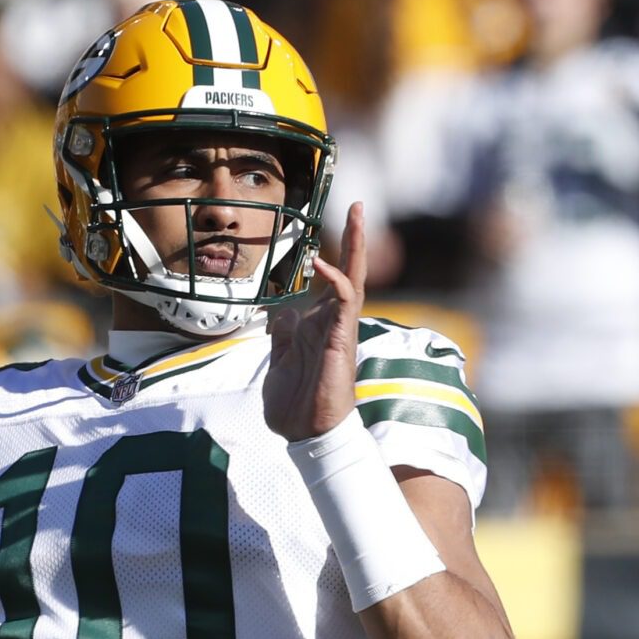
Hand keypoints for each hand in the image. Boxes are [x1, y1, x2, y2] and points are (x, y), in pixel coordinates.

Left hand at [263, 202, 366, 440]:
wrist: (304, 433)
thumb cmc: (295, 404)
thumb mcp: (281, 361)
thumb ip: (284, 336)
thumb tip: (282, 315)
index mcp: (320, 326)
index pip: (330, 283)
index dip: (332, 256)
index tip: (328, 231)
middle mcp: (334, 323)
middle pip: (350, 271)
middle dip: (355, 239)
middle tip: (356, 206)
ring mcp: (340, 330)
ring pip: (354, 279)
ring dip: (356, 246)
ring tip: (357, 215)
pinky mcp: (341, 340)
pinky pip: (344, 304)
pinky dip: (337, 282)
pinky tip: (325, 265)